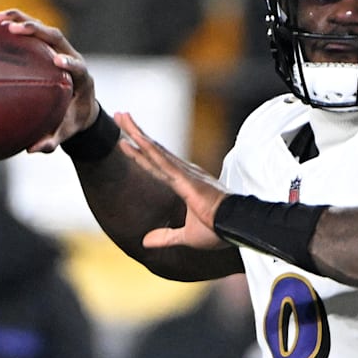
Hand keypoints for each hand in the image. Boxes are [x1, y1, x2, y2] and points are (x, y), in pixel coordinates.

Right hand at [0, 9, 98, 152]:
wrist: (80, 106)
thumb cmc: (71, 120)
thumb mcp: (64, 133)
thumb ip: (52, 141)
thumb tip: (32, 150)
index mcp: (80, 78)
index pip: (77, 66)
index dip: (69, 62)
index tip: (56, 62)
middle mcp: (70, 57)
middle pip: (56, 37)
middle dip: (36, 30)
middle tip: (14, 29)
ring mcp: (57, 48)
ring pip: (40, 27)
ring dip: (18, 20)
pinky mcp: (45, 45)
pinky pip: (26, 32)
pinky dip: (7, 26)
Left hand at [114, 112, 229, 250]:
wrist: (237, 228)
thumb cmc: (219, 230)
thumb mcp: (187, 236)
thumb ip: (166, 237)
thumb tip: (144, 242)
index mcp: (183, 183)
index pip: (155, 163)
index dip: (139, 150)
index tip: (125, 138)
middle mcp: (182, 173)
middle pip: (153, 149)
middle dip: (135, 132)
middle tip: (119, 115)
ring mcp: (184, 174)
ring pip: (155, 150)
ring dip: (137, 133)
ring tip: (121, 116)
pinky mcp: (186, 180)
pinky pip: (163, 162)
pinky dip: (149, 150)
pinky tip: (137, 139)